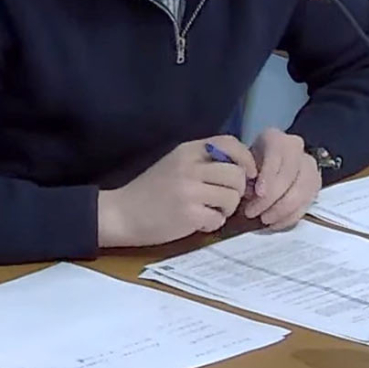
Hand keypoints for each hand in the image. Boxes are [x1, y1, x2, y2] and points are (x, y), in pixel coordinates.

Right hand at [97, 136, 254, 247]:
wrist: (121, 213)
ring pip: (232, 197)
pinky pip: (219, 218)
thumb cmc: (149, 190)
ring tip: (210, 211)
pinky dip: (213, 224)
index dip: (245, 158)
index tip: (247, 174)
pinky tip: (199, 223)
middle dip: (238, 190)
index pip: (229, 143)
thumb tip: (239, 168)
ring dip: (226, 208)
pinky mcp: (189, 214)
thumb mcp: (174, 164)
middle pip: (236, 174)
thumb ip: (202, 161)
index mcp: (186, 150)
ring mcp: (189, 190)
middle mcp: (189, 166)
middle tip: (224, 200)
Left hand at [242, 128, 321, 229]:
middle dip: (271, 199)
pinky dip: (290, 217)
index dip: (268, 177)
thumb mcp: (244, 160)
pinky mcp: (315, 185)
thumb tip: (248, 192)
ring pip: (301, 192)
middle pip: (290, 176)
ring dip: (281, 210)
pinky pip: (306, 204)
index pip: (276, 157)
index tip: (258, 193)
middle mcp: (297, 149)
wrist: (266, 161)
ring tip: (264, 219)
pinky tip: (275, 224)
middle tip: (252, 212)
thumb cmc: (252, 161)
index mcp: (276, 138)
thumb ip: (245, 172)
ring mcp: (309, 167)